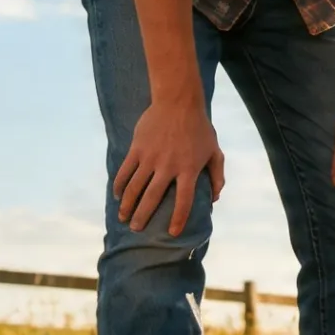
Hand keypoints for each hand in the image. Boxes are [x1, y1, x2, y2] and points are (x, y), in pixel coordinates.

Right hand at [114, 97, 224, 236]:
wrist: (178, 101)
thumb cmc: (199, 127)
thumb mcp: (214, 150)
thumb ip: (217, 176)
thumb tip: (215, 199)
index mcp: (189, 169)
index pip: (184, 201)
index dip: (178, 218)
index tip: (172, 233)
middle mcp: (168, 166)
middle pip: (152, 198)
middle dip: (143, 217)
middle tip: (137, 229)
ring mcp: (150, 157)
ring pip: (135, 187)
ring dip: (127, 205)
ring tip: (123, 217)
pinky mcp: (137, 148)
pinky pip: (125, 171)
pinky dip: (119, 185)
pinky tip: (118, 195)